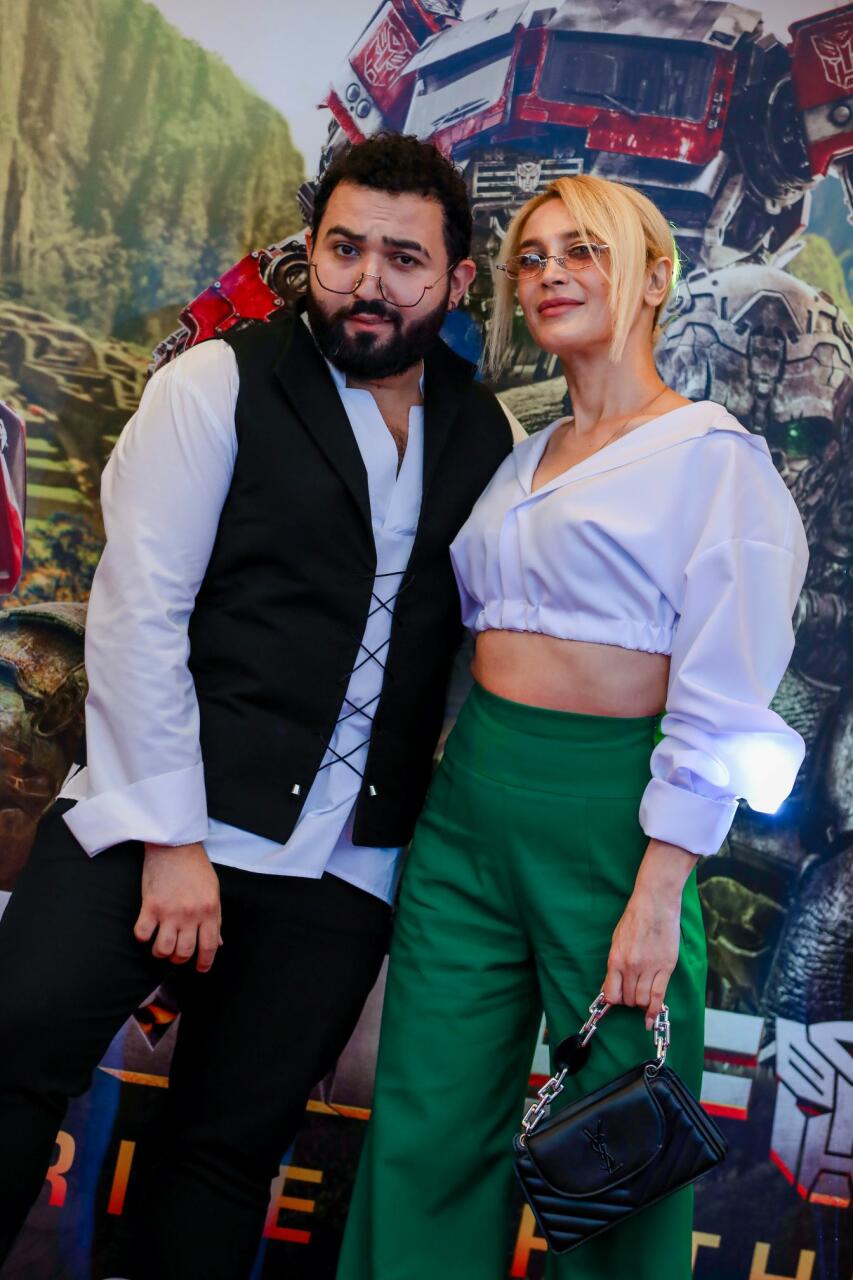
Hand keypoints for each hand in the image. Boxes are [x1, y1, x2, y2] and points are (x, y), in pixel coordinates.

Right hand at [134, 841, 221, 971]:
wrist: (175, 845)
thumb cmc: (196, 867)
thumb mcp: (213, 892)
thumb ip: (215, 919)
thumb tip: (217, 943)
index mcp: (209, 910)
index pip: (209, 946)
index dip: (204, 963)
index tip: (200, 968)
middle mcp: (190, 914)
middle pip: (184, 953)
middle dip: (180, 959)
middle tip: (177, 954)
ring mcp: (169, 911)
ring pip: (163, 950)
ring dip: (161, 952)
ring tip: (161, 945)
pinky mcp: (150, 906)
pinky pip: (142, 934)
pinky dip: (142, 937)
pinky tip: (146, 930)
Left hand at [602, 840, 698, 1029]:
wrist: (655, 903)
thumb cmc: (635, 918)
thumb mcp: (617, 940)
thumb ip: (615, 965)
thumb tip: (612, 985)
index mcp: (616, 959)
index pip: (612, 994)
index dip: (615, 1000)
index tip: (618, 1000)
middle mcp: (631, 967)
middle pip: (629, 999)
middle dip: (630, 1001)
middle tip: (633, 993)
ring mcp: (650, 968)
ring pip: (643, 1001)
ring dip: (642, 1004)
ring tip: (644, 998)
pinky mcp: (666, 967)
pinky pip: (659, 996)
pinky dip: (655, 1010)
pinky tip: (652, 1018)